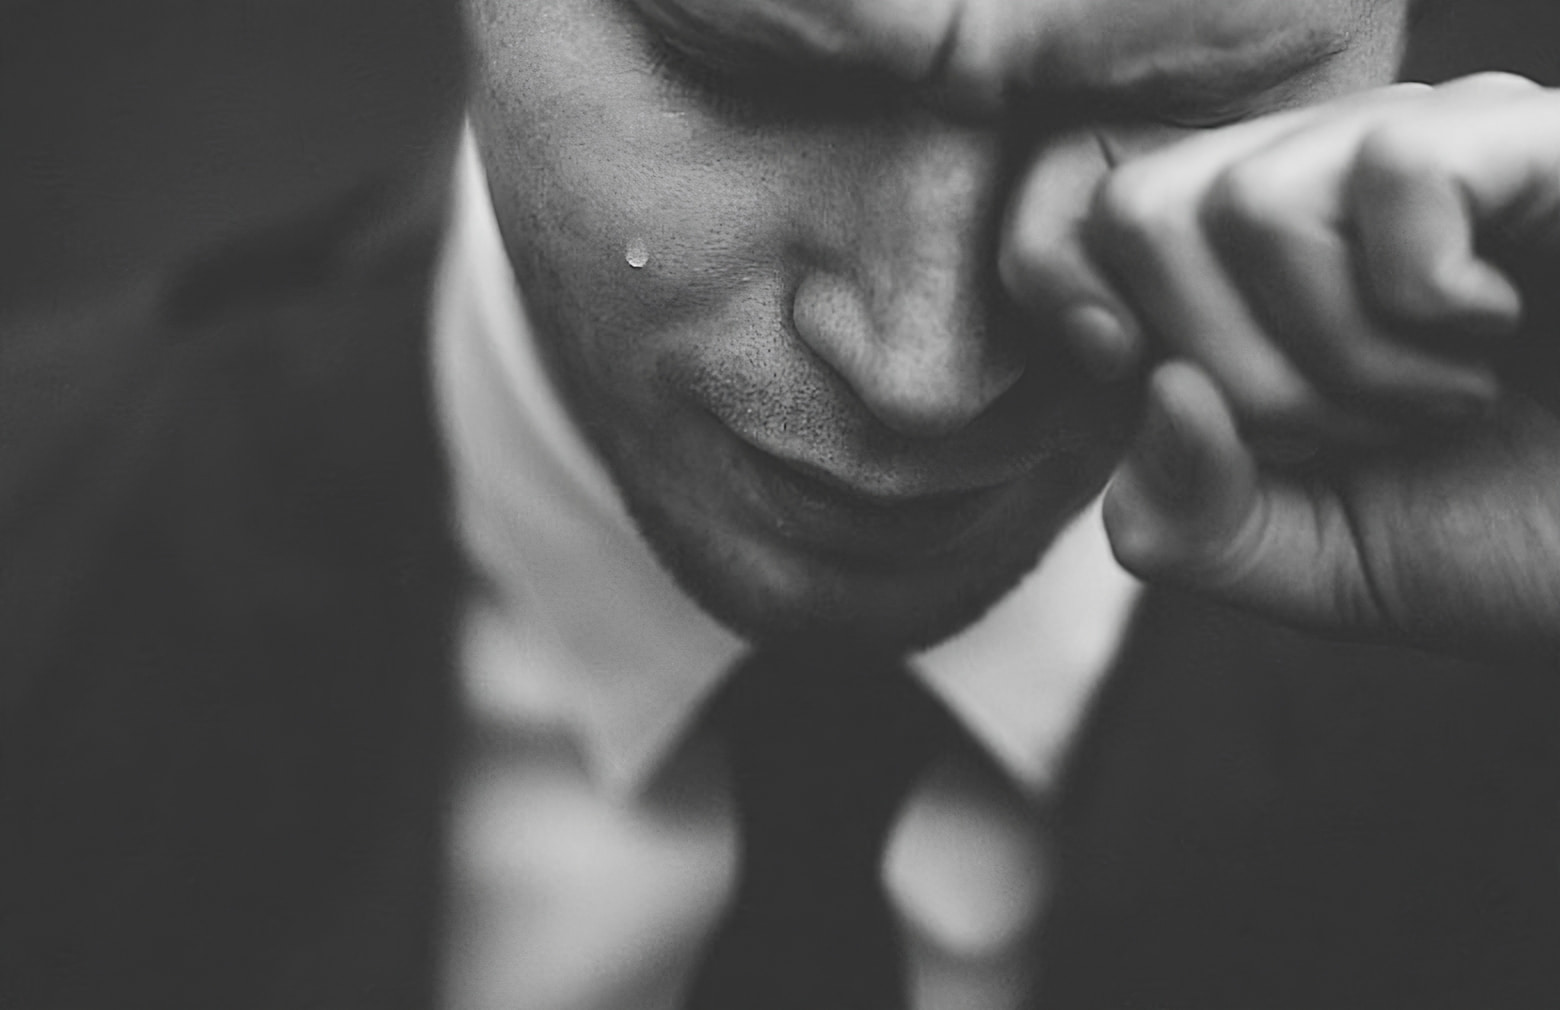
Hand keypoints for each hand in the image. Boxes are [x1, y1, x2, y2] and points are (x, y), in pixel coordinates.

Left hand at [1002, 74, 1559, 662]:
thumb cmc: (1516, 538)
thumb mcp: (1310, 563)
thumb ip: (1189, 519)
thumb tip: (1150, 383)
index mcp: (1252, 267)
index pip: (1079, 218)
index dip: (1076, 307)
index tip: (1167, 393)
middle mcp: (1327, 181)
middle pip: (1140, 212)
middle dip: (1230, 371)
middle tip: (1351, 428)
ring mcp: (1430, 146)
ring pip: (1246, 206)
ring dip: (1340, 360)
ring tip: (1441, 399)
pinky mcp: (1533, 138)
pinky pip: (1391, 172)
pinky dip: (1426, 303)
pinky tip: (1493, 332)